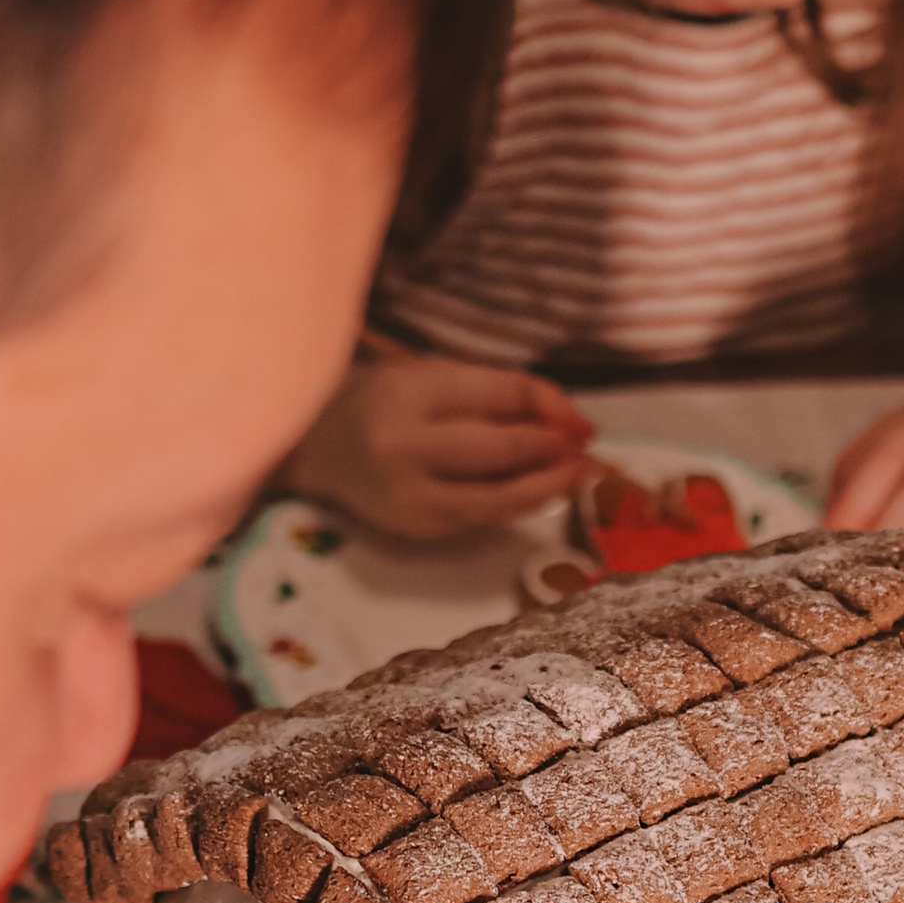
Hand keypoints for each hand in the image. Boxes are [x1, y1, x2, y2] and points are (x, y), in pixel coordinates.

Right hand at [287, 354, 595, 542]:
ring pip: (498, 495)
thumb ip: (495, 393)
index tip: (581, 419)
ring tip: (577, 473)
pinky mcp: (416, 525)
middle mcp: (406, 443)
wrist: (318, 445)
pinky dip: (517, 503)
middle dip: (553, 448)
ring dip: (548, 486)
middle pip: (502, 448)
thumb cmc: (386, 402)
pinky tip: (539, 491)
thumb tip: (568, 420)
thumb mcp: (433, 378)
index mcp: (411, 390)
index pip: (502, 394)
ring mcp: (410, 491)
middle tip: (584, 446)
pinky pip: (481, 516)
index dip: (552, 406)